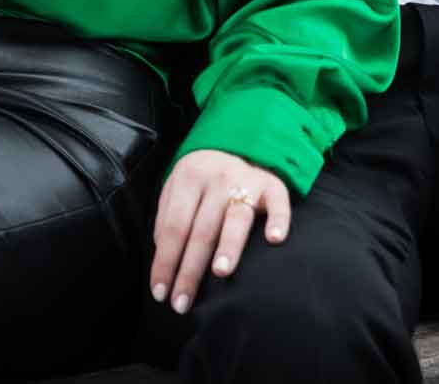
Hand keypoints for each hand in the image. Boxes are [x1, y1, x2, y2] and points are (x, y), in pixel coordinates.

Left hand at [148, 149, 289, 315]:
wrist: (242, 136)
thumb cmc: (205, 171)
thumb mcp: (179, 182)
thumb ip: (168, 213)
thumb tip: (162, 250)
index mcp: (188, 178)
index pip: (173, 227)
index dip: (165, 261)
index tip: (160, 291)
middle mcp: (216, 179)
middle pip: (201, 230)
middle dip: (189, 270)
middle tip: (182, 302)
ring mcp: (246, 180)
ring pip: (236, 217)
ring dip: (229, 245)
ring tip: (221, 272)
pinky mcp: (273, 184)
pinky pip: (278, 203)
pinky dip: (278, 220)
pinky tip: (274, 239)